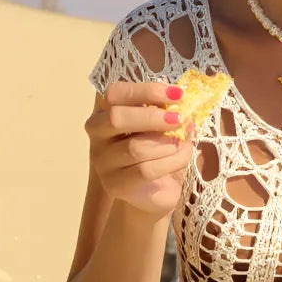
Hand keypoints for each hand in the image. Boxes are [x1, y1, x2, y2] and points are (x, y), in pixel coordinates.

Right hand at [84, 80, 193, 217]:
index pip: (117, 93)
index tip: (178, 93)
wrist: (156, 190)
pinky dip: (171, 161)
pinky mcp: (115, 185)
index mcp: (106, 112)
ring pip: (135, 147)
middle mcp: (98, 136)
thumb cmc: (157, 149)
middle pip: (117, 118)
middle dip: (153, 117)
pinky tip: (181, 157)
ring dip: (167, 143)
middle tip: (179, 119)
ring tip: (183, 142)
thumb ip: (166, 110)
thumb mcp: (161, 124)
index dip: (147, 90)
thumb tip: (182, 102)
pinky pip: (145, 170)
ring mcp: (103, 163)